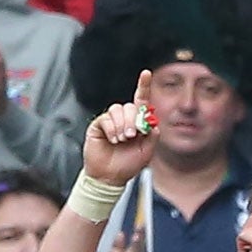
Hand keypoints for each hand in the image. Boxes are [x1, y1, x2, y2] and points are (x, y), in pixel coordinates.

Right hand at [81, 69, 157, 185]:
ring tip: (121, 140)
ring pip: (117, 110)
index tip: (146, 73)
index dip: (143, 86)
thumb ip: (152, 135)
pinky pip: (106, 119)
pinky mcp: (98, 125)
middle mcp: (124, 119)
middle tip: (131, 136)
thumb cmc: (127, 165)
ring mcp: (110, 121)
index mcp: (137, 122)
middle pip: (130, 106)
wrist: (110, 177)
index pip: (141, 100)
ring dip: (121, 125)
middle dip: (132, 120)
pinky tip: (113, 140)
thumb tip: (151, 120)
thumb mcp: (146, 151)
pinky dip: (111, 129)